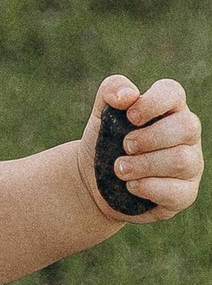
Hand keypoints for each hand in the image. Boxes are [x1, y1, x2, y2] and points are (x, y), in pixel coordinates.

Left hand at [81, 74, 201, 222]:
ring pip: (182, 160)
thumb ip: (111, 91)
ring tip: (119, 168)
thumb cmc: (105, 141)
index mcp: (169, 108)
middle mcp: (186, 135)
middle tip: (125, 145)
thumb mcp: (101, 113)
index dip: (153, 102)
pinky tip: (130, 186)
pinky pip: (177, 191)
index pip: (173, 93)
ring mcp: (191, 164)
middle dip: (150, 137)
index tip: (129, 116)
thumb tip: (128, 95)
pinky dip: (148, 188)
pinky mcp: (185, 193)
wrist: (94, 181)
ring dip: (144, 164)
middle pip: (187, 127)